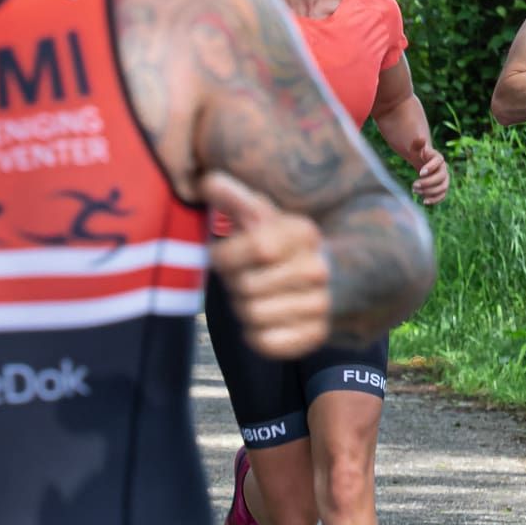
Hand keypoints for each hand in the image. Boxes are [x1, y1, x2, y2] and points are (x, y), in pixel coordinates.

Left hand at [204, 170, 331, 358]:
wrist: (314, 279)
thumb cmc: (273, 243)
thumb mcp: (257, 216)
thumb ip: (232, 198)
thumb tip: (205, 181)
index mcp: (303, 233)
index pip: (258, 248)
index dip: (227, 256)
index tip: (220, 255)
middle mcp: (318, 268)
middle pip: (249, 287)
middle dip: (233, 283)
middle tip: (241, 277)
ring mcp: (320, 304)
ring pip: (253, 315)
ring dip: (242, 308)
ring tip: (253, 296)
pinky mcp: (315, 335)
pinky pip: (266, 342)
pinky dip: (255, 335)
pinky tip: (263, 320)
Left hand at [408, 136, 448, 204]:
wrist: (423, 162)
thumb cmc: (419, 155)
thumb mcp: (416, 149)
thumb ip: (417, 144)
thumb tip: (420, 138)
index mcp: (438, 158)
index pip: (439, 161)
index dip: (430, 167)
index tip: (419, 173)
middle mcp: (444, 169)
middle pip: (441, 177)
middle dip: (428, 183)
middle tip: (413, 185)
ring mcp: (444, 179)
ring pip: (443, 188)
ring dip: (429, 192)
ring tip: (415, 190)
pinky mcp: (441, 188)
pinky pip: (442, 195)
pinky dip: (435, 200)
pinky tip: (424, 201)